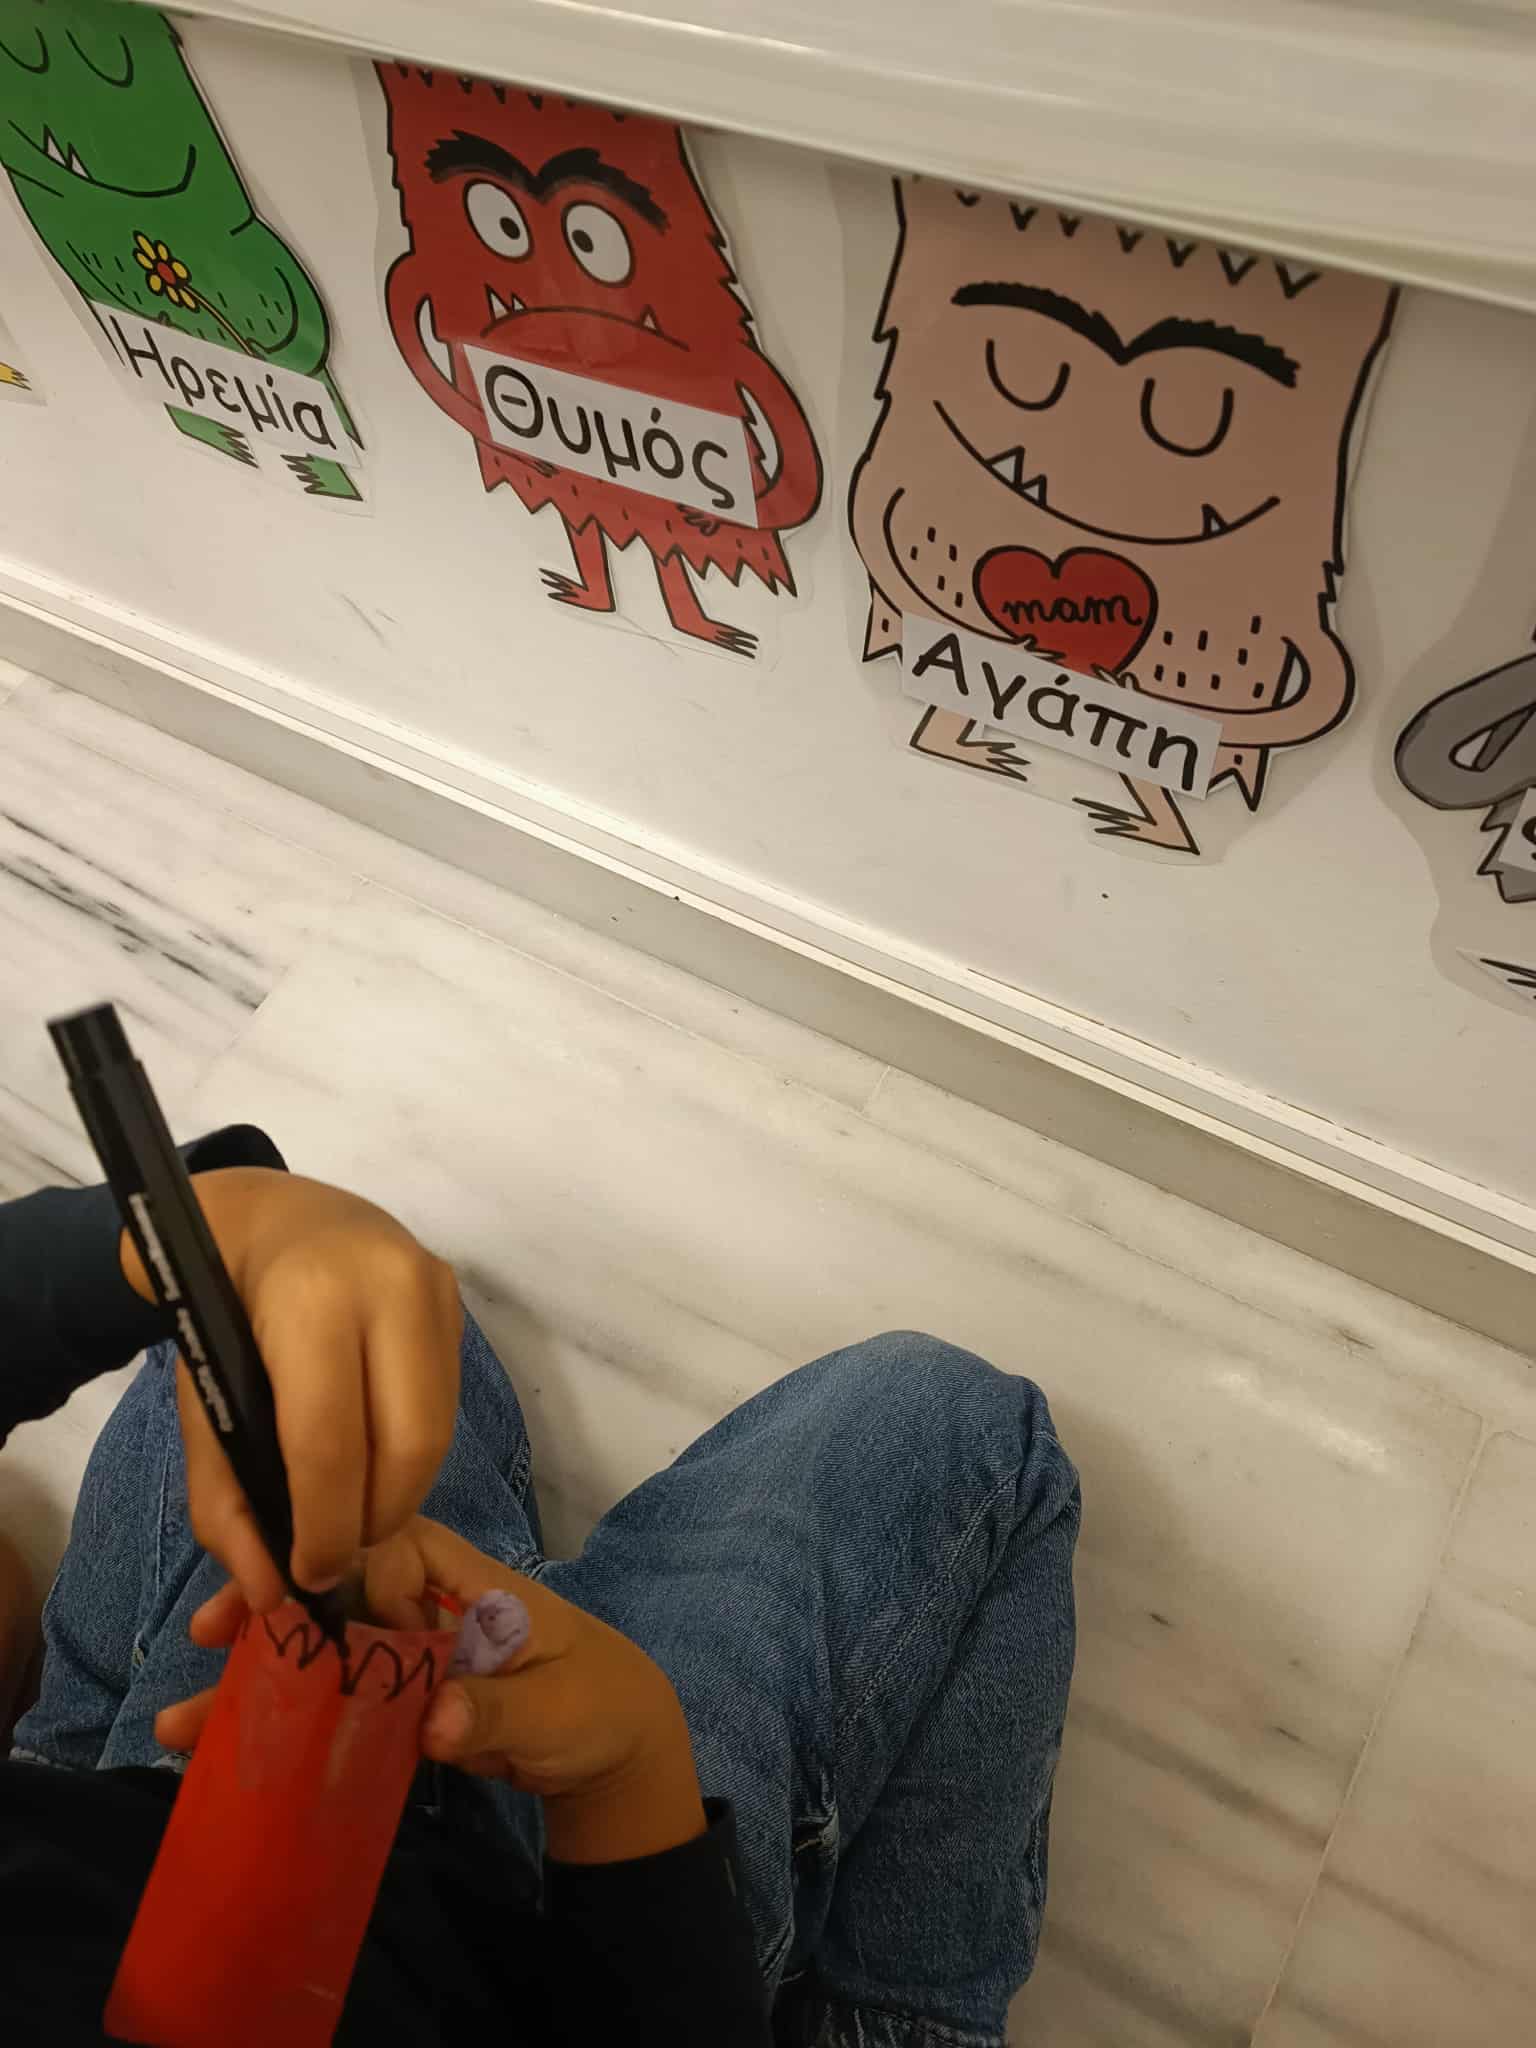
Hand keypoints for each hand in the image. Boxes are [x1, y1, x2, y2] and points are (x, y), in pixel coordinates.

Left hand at [122, 1169, 460, 1611]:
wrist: (274, 1215)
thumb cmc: (224, 1312)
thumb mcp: (201, 1402)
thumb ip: (224, 1502)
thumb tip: (269, 1593)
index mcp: (310, 1301)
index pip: (330, 1442)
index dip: (324, 1527)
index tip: (308, 1575)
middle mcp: (390, 1286)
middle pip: (408, 1446)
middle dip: (375, 1520)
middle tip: (339, 1551)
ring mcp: (436, 1288)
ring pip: (439, 1432)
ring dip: (399, 1492)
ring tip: (354, 1510)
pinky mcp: (459, 1301)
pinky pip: (446, 1405)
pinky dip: (412, 1451)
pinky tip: (374, 1455)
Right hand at [159, 1518, 705, 1865]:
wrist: (617, 1758)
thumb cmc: (598, 1708)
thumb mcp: (560, 1710)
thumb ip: (498, 1709)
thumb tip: (435, 1718)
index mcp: (470, 1585)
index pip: (397, 1548)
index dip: (349, 1569)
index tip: (313, 1614)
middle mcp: (427, 1607)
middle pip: (340, 1591)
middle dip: (274, 1609)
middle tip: (209, 1634)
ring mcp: (408, 1655)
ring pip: (325, 1648)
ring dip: (262, 1675)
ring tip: (184, 1715)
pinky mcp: (397, 1704)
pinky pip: (333, 1702)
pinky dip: (287, 1720)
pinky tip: (228, 1743)